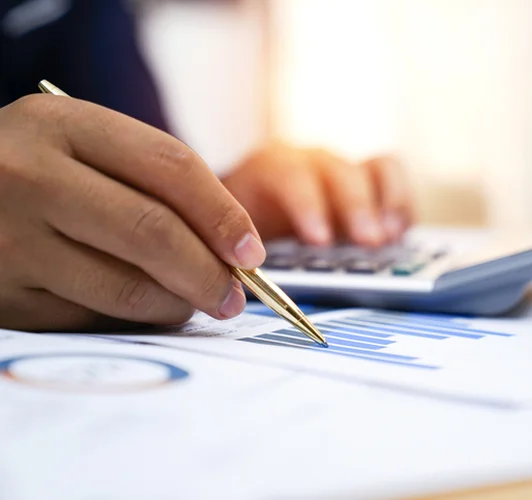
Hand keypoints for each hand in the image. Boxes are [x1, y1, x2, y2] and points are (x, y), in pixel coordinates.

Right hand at [0, 95, 265, 331]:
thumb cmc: (37, 174)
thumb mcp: (82, 149)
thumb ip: (152, 182)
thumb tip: (234, 249)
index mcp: (61, 123)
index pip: (171, 166)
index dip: (224, 214)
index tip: (252, 253)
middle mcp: (28, 174)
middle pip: (153, 231)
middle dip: (209, 273)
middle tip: (234, 297)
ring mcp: (8, 238)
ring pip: (126, 285)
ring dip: (177, 303)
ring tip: (192, 304)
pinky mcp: (2, 295)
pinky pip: (90, 316)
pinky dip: (131, 320)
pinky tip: (141, 310)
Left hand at [222, 145, 413, 245]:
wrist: (253, 204)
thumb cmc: (246, 225)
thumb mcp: (239, 234)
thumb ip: (249, 249)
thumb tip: (254, 279)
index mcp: (271, 167)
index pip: (290, 177)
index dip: (307, 206)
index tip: (319, 240)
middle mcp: (313, 161)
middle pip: (340, 171)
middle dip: (356, 207)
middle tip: (369, 242)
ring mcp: (345, 167)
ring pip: (376, 168)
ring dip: (388, 203)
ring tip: (390, 237)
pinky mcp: (370, 179)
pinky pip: (394, 177)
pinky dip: (401, 203)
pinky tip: (399, 233)